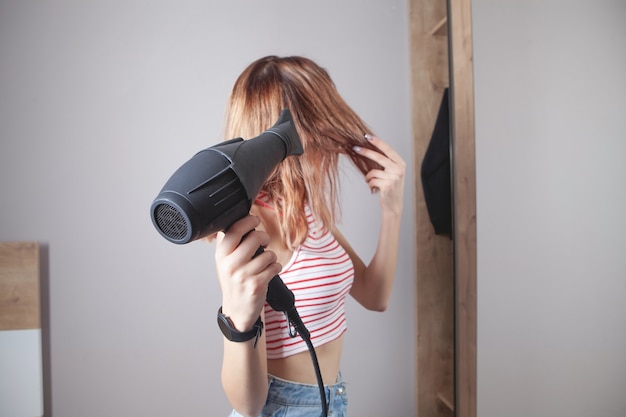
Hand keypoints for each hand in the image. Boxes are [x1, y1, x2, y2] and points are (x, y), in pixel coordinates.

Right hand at [214, 215, 281, 330]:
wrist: (237, 310)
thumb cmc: (233, 282)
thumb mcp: (225, 261)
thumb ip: (230, 242)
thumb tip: (241, 218)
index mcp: (221, 255)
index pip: (234, 230)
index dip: (248, 221)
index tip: (254, 220)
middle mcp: (230, 265)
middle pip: (254, 238)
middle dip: (264, 237)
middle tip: (263, 242)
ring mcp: (243, 276)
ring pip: (268, 253)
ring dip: (271, 256)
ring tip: (264, 263)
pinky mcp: (257, 285)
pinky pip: (274, 267)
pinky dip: (275, 267)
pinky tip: (268, 272)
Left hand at [354, 135, 405, 214]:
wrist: (393, 205)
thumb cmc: (390, 187)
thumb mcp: (392, 172)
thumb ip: (385, 161)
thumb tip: (369, 148)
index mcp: (401, 163)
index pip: (388, 148)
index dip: (377, 142)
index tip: (366, 136)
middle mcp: (399, 169)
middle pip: (378, 156)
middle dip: (365, 152)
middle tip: (355, 148)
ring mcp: (394, 177)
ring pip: (372, 171)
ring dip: (368, 177)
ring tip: (371, 181)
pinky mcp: (387, 186)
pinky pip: (371, 180)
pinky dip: (369, 183)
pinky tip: (374, 188)